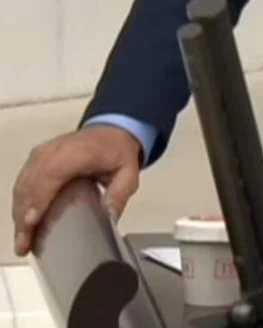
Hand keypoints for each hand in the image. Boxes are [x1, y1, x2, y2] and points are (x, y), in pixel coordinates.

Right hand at [10, 126, 141, 255]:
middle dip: (25, 215)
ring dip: (20, 212)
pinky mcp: (36, 158)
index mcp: (81, 151)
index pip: (53, 173)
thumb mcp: (129, 172)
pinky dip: (20, 203)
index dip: (40, 197)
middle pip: (32, 182)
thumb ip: (119, 195)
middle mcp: (58, 149)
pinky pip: (23, 181)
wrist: (111, 131)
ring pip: (23, 184)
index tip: (32, 221)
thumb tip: (109, 217)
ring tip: (23, 240)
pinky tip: (23, 223)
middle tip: (25, 243)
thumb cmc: (116, 150)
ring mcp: (44, 152)